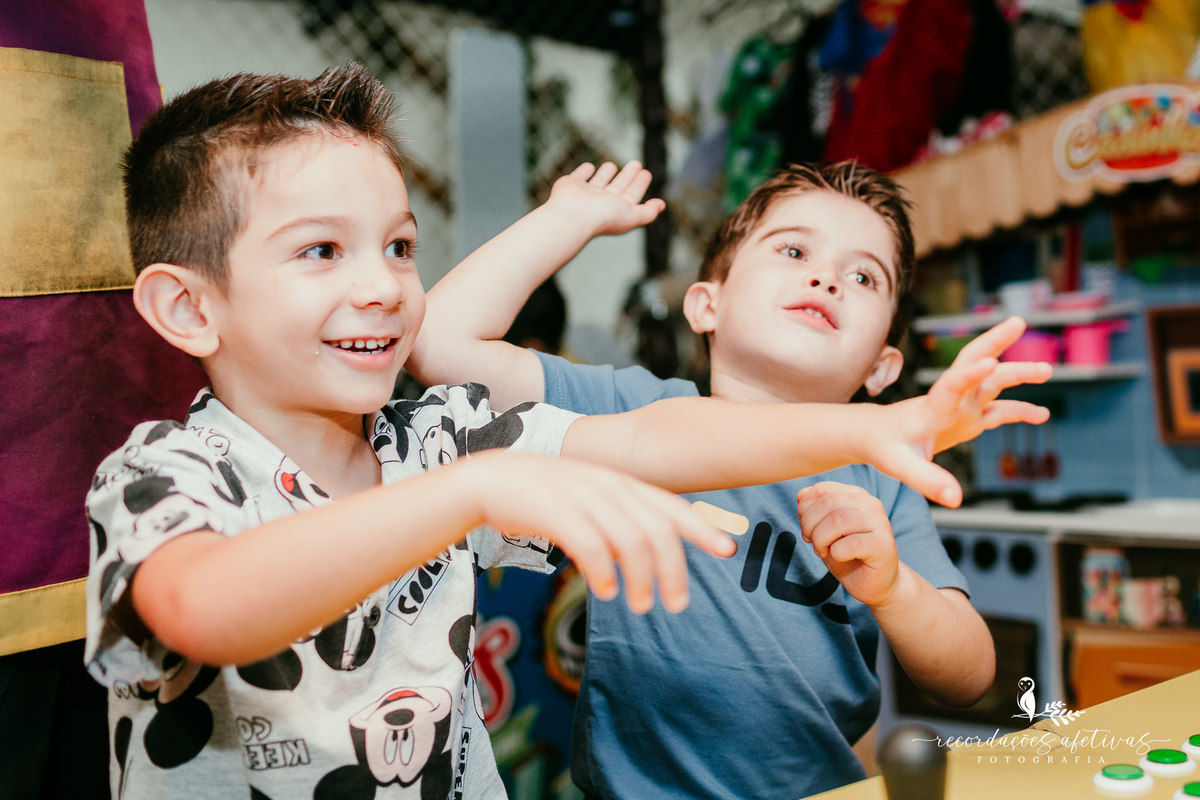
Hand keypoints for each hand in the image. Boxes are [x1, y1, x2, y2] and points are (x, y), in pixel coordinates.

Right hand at [467, 451, 733, 612]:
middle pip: (658, 530)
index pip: (671, 506)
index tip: (727, 550)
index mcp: (620, 482)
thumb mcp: (588, 499)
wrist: (489, 479)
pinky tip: (605, 592)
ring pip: (631, 541)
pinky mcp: (555, 510)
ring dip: (642, 579)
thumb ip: (619, 518)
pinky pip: (592, 545)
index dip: (701, 528)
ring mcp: (582, 495)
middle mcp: (607, 486)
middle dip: (674, 570)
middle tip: (677, 605)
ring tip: (642, 605)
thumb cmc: (542, 496)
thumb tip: (647, 554)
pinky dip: (605, 572)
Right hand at [546, 161, 665, 237]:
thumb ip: (647, 212)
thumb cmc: (602, 217)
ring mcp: (585, 194)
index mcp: (616, 209)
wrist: (572, 215)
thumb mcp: (632, 215)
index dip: (640, 184)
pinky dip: (584, 171)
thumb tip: (662, 205)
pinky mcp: (570, 185)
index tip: (646, 173)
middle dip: (628, 176)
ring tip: (611, 164)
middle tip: (636, 163)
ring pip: (599, 181)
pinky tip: (589, 167)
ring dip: (606, 174)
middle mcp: (601, 202)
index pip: (632, 194)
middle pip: (618, 186)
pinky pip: (579, 176)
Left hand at [797, 481, 899, 606]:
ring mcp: (880, 523)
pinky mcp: (883, 545)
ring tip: (823, 551)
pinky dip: (835, 553)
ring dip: (820, 539)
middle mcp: (870, 504)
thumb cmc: (847, 555)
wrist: (874, 583)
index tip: (806, 529)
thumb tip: (801, 495)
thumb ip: (813, 510)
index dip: (805, 509)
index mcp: (856, 495)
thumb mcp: (823, 530)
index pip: (821, 489)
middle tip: (811, 542)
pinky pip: (849, 544)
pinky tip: (839, 557)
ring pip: (836, 521)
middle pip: (827, 503)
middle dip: (809, 525)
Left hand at [867, 316, 1051, 506]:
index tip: (990, 362)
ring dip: (1017, 374)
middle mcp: (950, 400)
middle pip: (973, 363)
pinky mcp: (967, 418)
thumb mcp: (902, 467)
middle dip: (994, 342)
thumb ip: (929, 481)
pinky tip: (1042, 414)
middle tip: (1017, 322)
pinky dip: (1018, 410)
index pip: (950, 386)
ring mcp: (961, 406)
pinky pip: (998, 410)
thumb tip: (955, 499)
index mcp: (932, 408)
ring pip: (991, 382)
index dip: (969, 375)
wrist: (876, 435)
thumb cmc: (885, 447)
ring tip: (1047, 370)